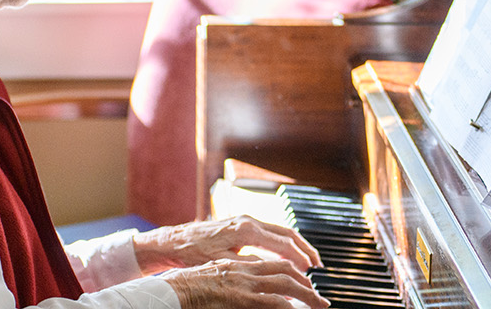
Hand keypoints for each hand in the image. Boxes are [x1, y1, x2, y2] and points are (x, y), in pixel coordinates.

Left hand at [134, 216, 321, 273]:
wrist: (172, 241)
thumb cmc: (192, 252)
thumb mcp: (221, 263)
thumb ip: (248, 264)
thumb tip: (270, 269)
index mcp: (245, 230)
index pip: (283, 243)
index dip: (299, 258)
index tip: (311, 271)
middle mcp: (247, 221)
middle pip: (287, 233)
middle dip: (305, 248)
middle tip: (318, 264)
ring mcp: (244, 220)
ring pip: (279, 230)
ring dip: (296, 244)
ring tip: (307, 259)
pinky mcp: (239, 224)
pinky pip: (269, 231)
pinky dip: (282, 242)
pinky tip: (285, 253)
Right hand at [166, 259, 328, 308]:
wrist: (166, 291)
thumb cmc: (184, 287)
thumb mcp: (212, 275)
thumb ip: (233, 278)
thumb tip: (247, 290)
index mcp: (236, 262)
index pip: (273, 260)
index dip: (294, 268)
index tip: (307, 278)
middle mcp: (242, 268)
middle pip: (284, 270)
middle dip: (306, 282)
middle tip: (320, 297)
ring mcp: (241, 283)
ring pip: (283, 284)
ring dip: (304, 295)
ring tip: (318, 305)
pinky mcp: (239, 299)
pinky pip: (271, 301)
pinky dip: (287, 305)